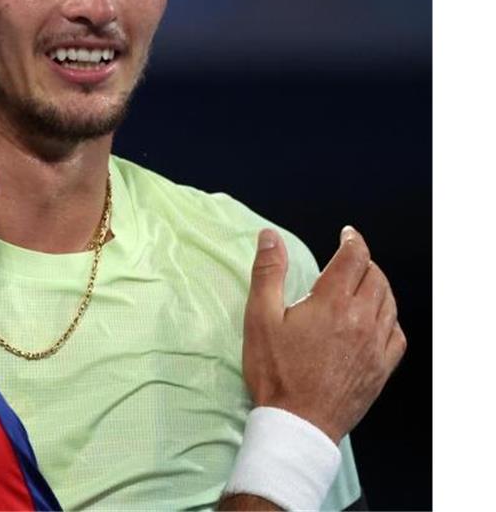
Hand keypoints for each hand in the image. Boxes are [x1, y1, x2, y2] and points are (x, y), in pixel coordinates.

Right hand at [243, 226, 405, 442]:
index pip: (354, 257)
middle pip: (376, 277)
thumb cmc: (275, 372)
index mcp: (333, 303)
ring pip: (389, 302)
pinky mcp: (381, 368)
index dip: (352, 239)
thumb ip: (268, 273)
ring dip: (378, 286)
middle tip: (349, 260)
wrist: (297, 423)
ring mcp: (376, 346)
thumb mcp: (260, 318)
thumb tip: (269, 237)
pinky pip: (396, 333)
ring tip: (362, 285)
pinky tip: (375, 321)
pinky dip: (388, 318)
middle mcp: (362, 320)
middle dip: (364, 262)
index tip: (347, 234)